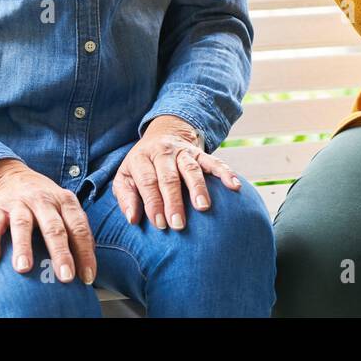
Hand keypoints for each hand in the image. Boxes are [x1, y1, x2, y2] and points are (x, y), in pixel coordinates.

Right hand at [0, 158, 96, 284]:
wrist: (7, 174)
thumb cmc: (42, 199)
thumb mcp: (63, 205)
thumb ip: (75, 229)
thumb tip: (88, 263)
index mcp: (65, 201)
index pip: (79, 227)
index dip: (85, 252)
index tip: (87, 277)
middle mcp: (43, 200)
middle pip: (54, 227)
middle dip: (61, 253)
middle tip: (66, 277)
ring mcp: (19, 203)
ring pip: (22, 225)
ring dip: (23, 247)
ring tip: (24, 268)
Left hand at [113, 115, 240, 229]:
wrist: (161, 135)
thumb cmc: (141, 166)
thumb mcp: (125, 177)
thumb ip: (126, 197)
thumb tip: (133, 219)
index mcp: (141, 158)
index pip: (148, 182)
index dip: (153, 203)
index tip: (160, 224)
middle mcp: (163, 152)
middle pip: (169, 177)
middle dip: (174, 201)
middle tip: (178, 224)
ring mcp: (183, 152)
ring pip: (191, 168)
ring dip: (198, 188)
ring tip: (203, 207)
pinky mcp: (200, 153)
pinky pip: (214, 162)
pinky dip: (225, 173)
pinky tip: (234, 186)